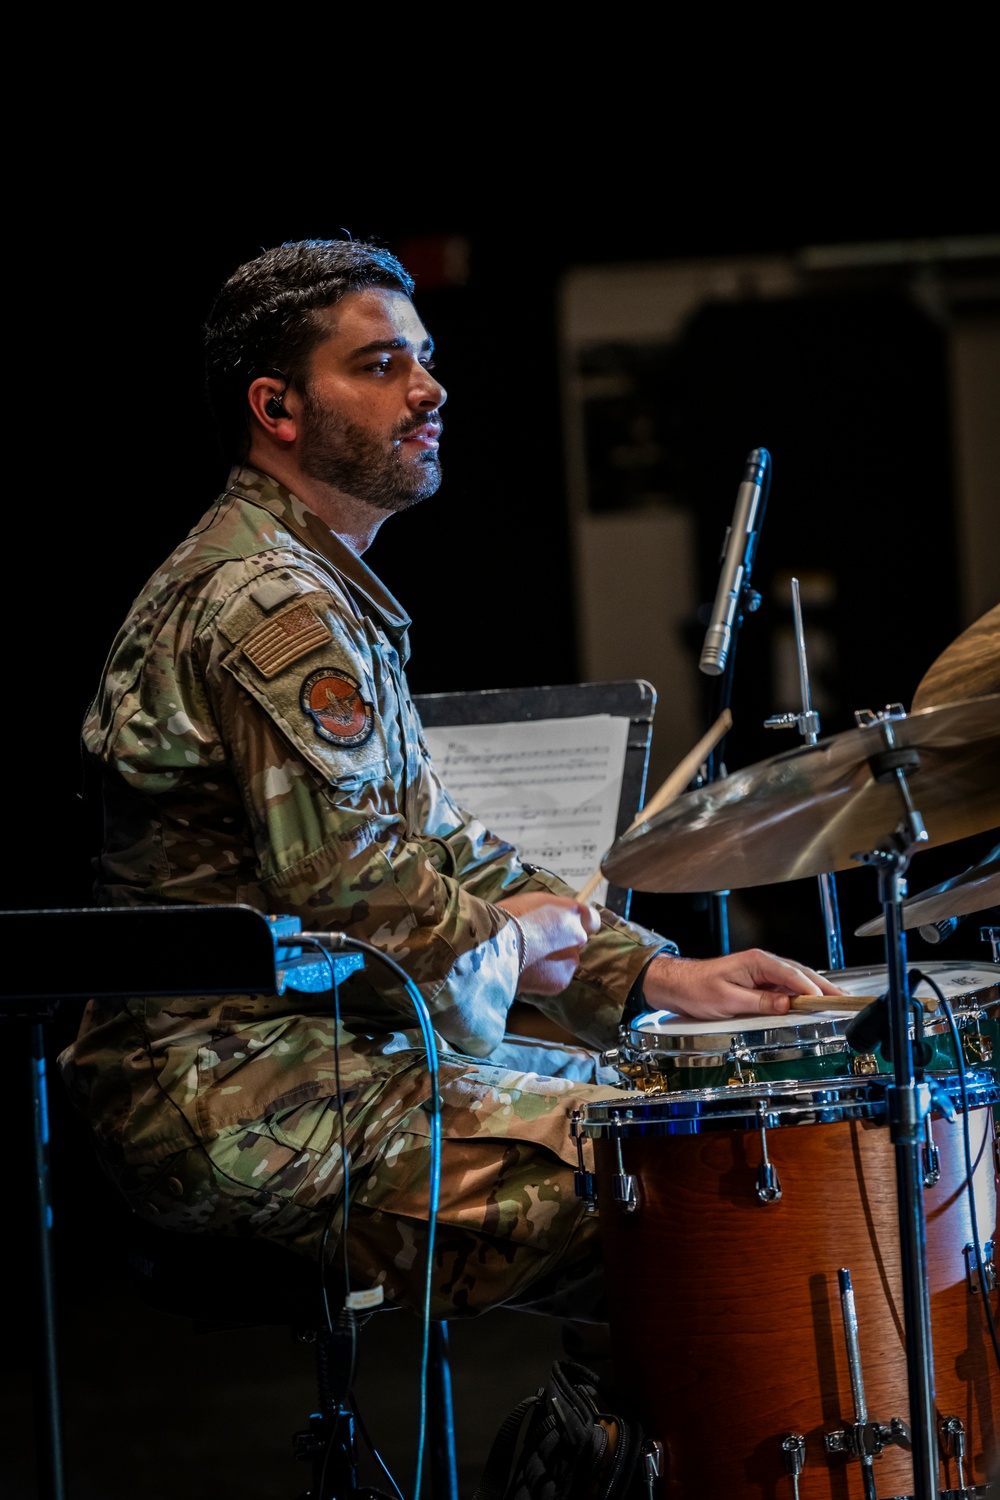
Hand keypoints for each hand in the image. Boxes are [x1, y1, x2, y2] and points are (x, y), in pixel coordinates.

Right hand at [496, 893, 601, 995]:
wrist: (495, 946)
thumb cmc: (508, 917)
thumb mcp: (534, 900)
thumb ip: (554, 910)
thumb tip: (558, 917)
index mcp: (574, 911)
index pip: (592, 919)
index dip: (577, 923)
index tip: (564, 927)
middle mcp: (579, 935)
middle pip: (577, 941)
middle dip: (562, 943)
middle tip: (538, 943)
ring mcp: (572, 959)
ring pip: (566, 961)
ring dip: (554, 961)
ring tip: (529, 960)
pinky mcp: (562, 980)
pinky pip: (557, 977)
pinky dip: (546, 977)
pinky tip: (528, 971)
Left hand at [640, 948, 845, 1019]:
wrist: (678, 984)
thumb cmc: (697, 988)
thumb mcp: (728, 1000)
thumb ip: (759, 1002)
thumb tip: (786, 1005)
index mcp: (756, 962)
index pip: (791, 975)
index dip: (810, 989)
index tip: (824, 1001)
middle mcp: (762, 963)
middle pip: (800, 974)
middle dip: (823, 986)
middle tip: (844, 999)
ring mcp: (761, 972)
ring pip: (795, 980)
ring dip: (815, 990)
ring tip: (835, 1000)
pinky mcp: (758, 982)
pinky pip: (785, 987)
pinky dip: (801, 994)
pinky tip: (811, 1002)